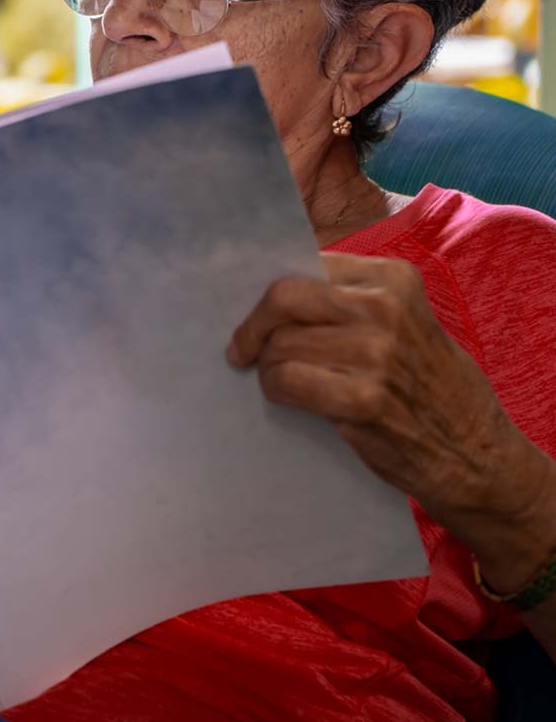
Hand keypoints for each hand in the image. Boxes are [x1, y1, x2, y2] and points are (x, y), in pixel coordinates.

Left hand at [226, 254, 552, 550]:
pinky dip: (275, 388)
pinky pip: (286, 381)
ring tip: (278, 377)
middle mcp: (384, 307)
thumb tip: (271, 295)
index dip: (270, 293)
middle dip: (254, 325)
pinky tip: (284, 395)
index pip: (305, 267)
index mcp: (392, 278)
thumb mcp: (402, 320)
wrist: (477, 453)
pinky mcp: (363, 399)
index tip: (256, 313)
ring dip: (266, 364)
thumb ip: (347, 300)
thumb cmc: (426, 383)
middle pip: (282, 298)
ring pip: (279, 344)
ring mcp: (375, 353)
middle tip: (243, 348)